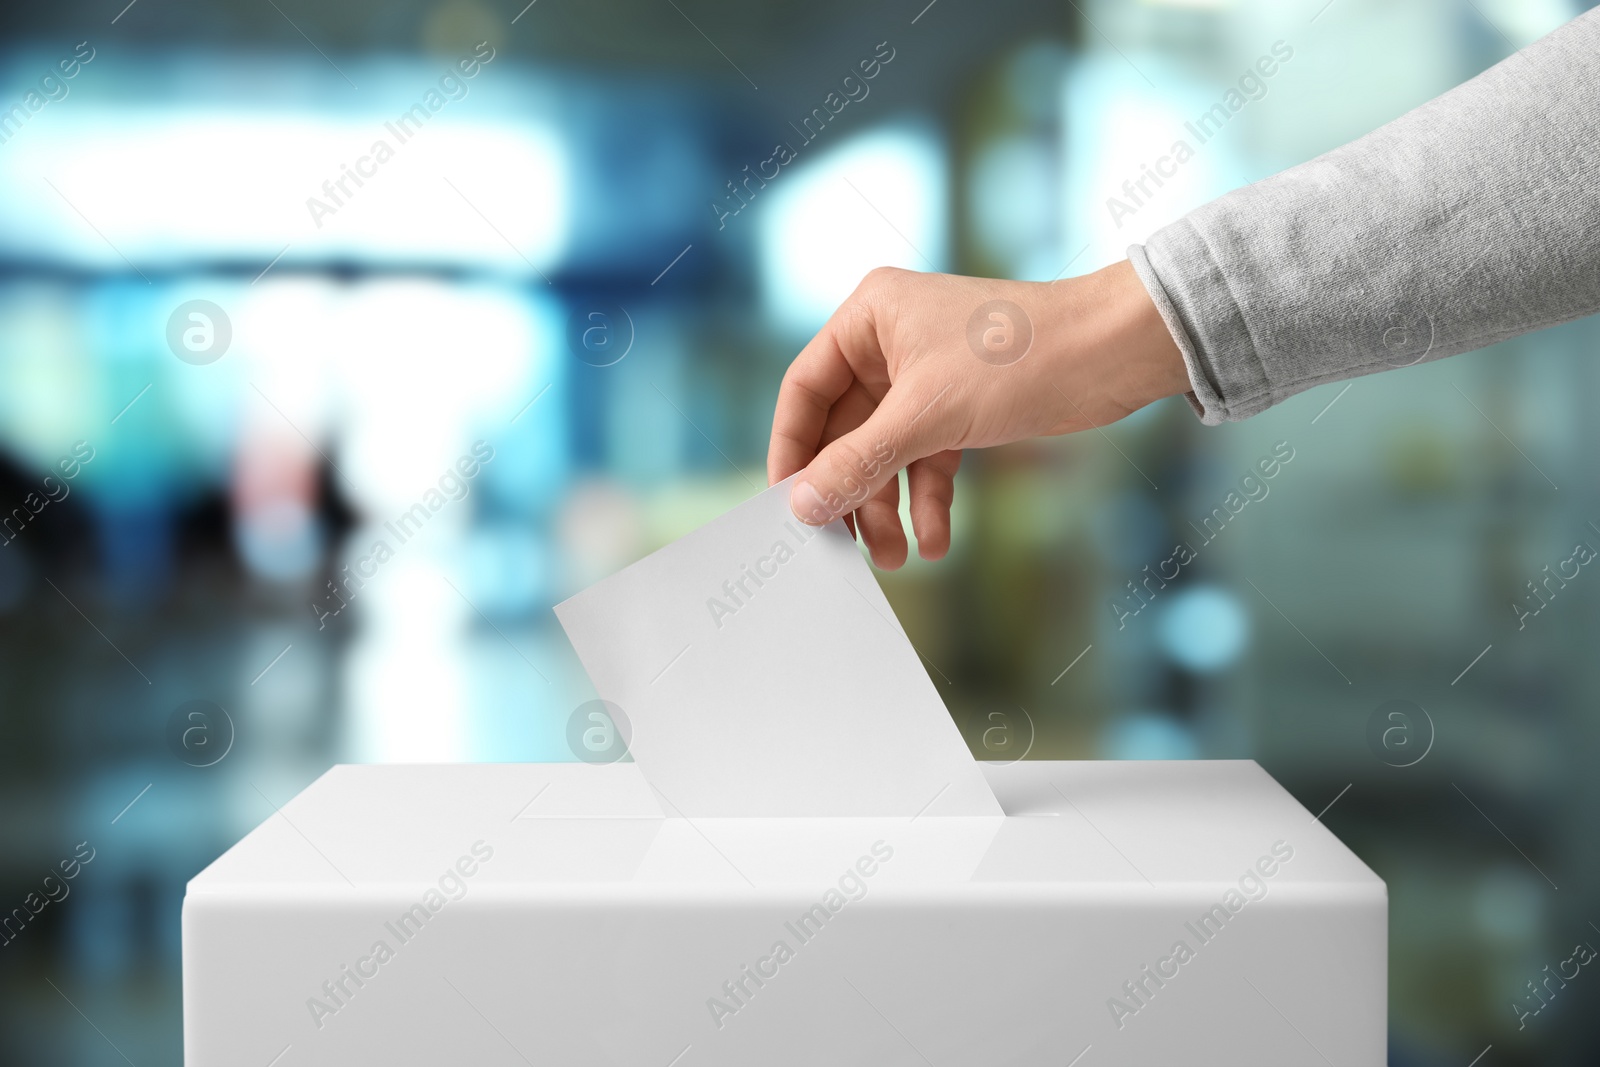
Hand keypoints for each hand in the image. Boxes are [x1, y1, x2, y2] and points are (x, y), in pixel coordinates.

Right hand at [766, 260, 1188, 568]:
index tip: (788, 505)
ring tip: (894, 557)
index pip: (805, 390)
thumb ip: (858, 461)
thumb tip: (803, 504)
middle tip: (841, 546)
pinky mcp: (959, 408)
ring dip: (888, 507)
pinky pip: (926, 462)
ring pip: (886, 454)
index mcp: (869, 317)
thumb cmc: (1021, 355)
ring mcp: (925, 378)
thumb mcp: (927, 415)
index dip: (793, 450)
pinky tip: (935, 541)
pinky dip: (929, 502)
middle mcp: (890, 343)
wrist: (1113, 354)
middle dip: (849, 491)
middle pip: (844, 431)